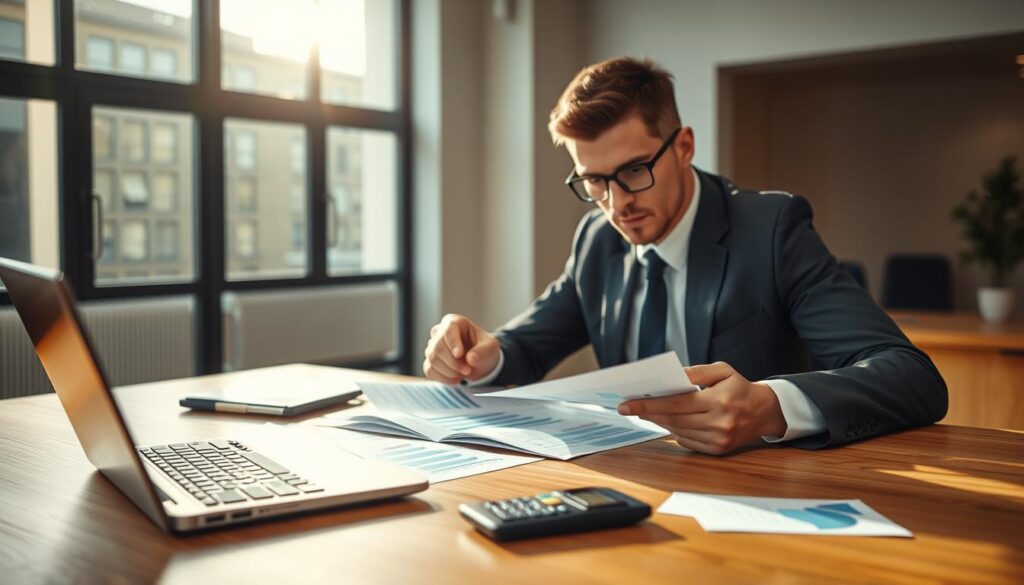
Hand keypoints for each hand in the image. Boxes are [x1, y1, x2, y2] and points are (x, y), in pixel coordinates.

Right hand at [422, 314, 500, 383]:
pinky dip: (443, 378)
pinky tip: (456, 379)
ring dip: (450, 371)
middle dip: (453, 363)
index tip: (459, 354)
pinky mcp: (429, 362)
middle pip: (438, 347)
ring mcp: (432, 347)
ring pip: (433, 360)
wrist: (479, 362)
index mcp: (454, 322)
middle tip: (468, 370)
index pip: (448, 330)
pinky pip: (429, 371)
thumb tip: (470, 359)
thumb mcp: (491, 347)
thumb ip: (483, 351)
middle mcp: (439, 332)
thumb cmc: (484, 349)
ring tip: (465, 373)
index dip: (453, 343)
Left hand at [617, 361, 786, 454]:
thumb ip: (696, 372)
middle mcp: (718, 423)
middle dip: (648, 413)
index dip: (649, 404)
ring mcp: (718, 439)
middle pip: (673, 420)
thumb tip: (673, 377)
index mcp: (718, 401)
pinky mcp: (717, 450)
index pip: (676, 404)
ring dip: (659, 422)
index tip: (628, 404)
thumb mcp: (722, 371)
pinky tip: (669, 421)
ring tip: (647, 412)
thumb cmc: (740, 388)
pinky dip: (675, 431)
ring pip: (678, 431)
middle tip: (629, 407)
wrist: (764, 411)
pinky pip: (687, 442)